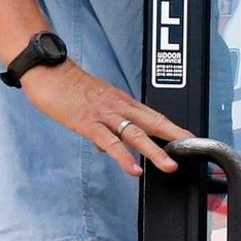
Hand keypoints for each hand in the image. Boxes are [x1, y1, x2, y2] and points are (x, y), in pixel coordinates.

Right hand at [20, 59, 193, 175]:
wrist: (48, 71)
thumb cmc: (69, 87)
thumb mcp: (95, 104)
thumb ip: (107, 124)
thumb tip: (111, 146)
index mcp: (122, 101)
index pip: (154, 115)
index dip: (173, 127)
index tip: (190, 138)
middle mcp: (119, 106)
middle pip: (153, 122)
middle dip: (174, 137)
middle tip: (192, 149)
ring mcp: (105, 114)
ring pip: (136, 134)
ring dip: (154, 151)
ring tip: (168, 166)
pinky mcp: (88, 123)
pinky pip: (110, 142)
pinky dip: (123, 157)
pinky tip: (133, 169)